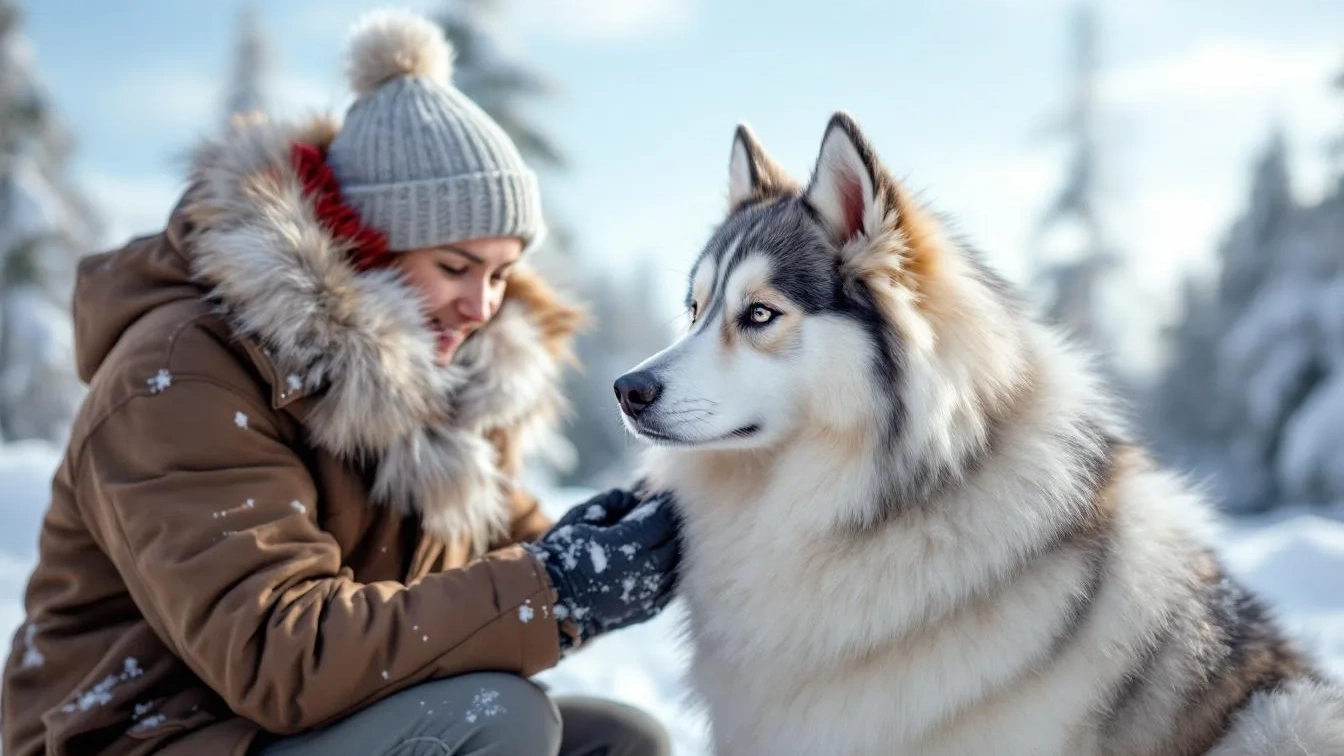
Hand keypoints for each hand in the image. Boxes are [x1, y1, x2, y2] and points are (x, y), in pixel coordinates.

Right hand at [524, 490, 680, 650]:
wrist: (549, 603)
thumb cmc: (560, 554)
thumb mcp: (580, 516)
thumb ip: (612, 500)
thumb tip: (636, 495)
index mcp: (625, 545)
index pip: (662, 516)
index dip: (664, 501)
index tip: (660, 491)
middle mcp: (644, 570)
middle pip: (676, 539)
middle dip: (673, 521)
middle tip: (666, 507)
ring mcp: (649, 594)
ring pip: (679, 563)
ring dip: (676, 545)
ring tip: (663, 531)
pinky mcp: (649, 609)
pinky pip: (673, 585)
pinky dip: (672, 568)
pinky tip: (663, 557)